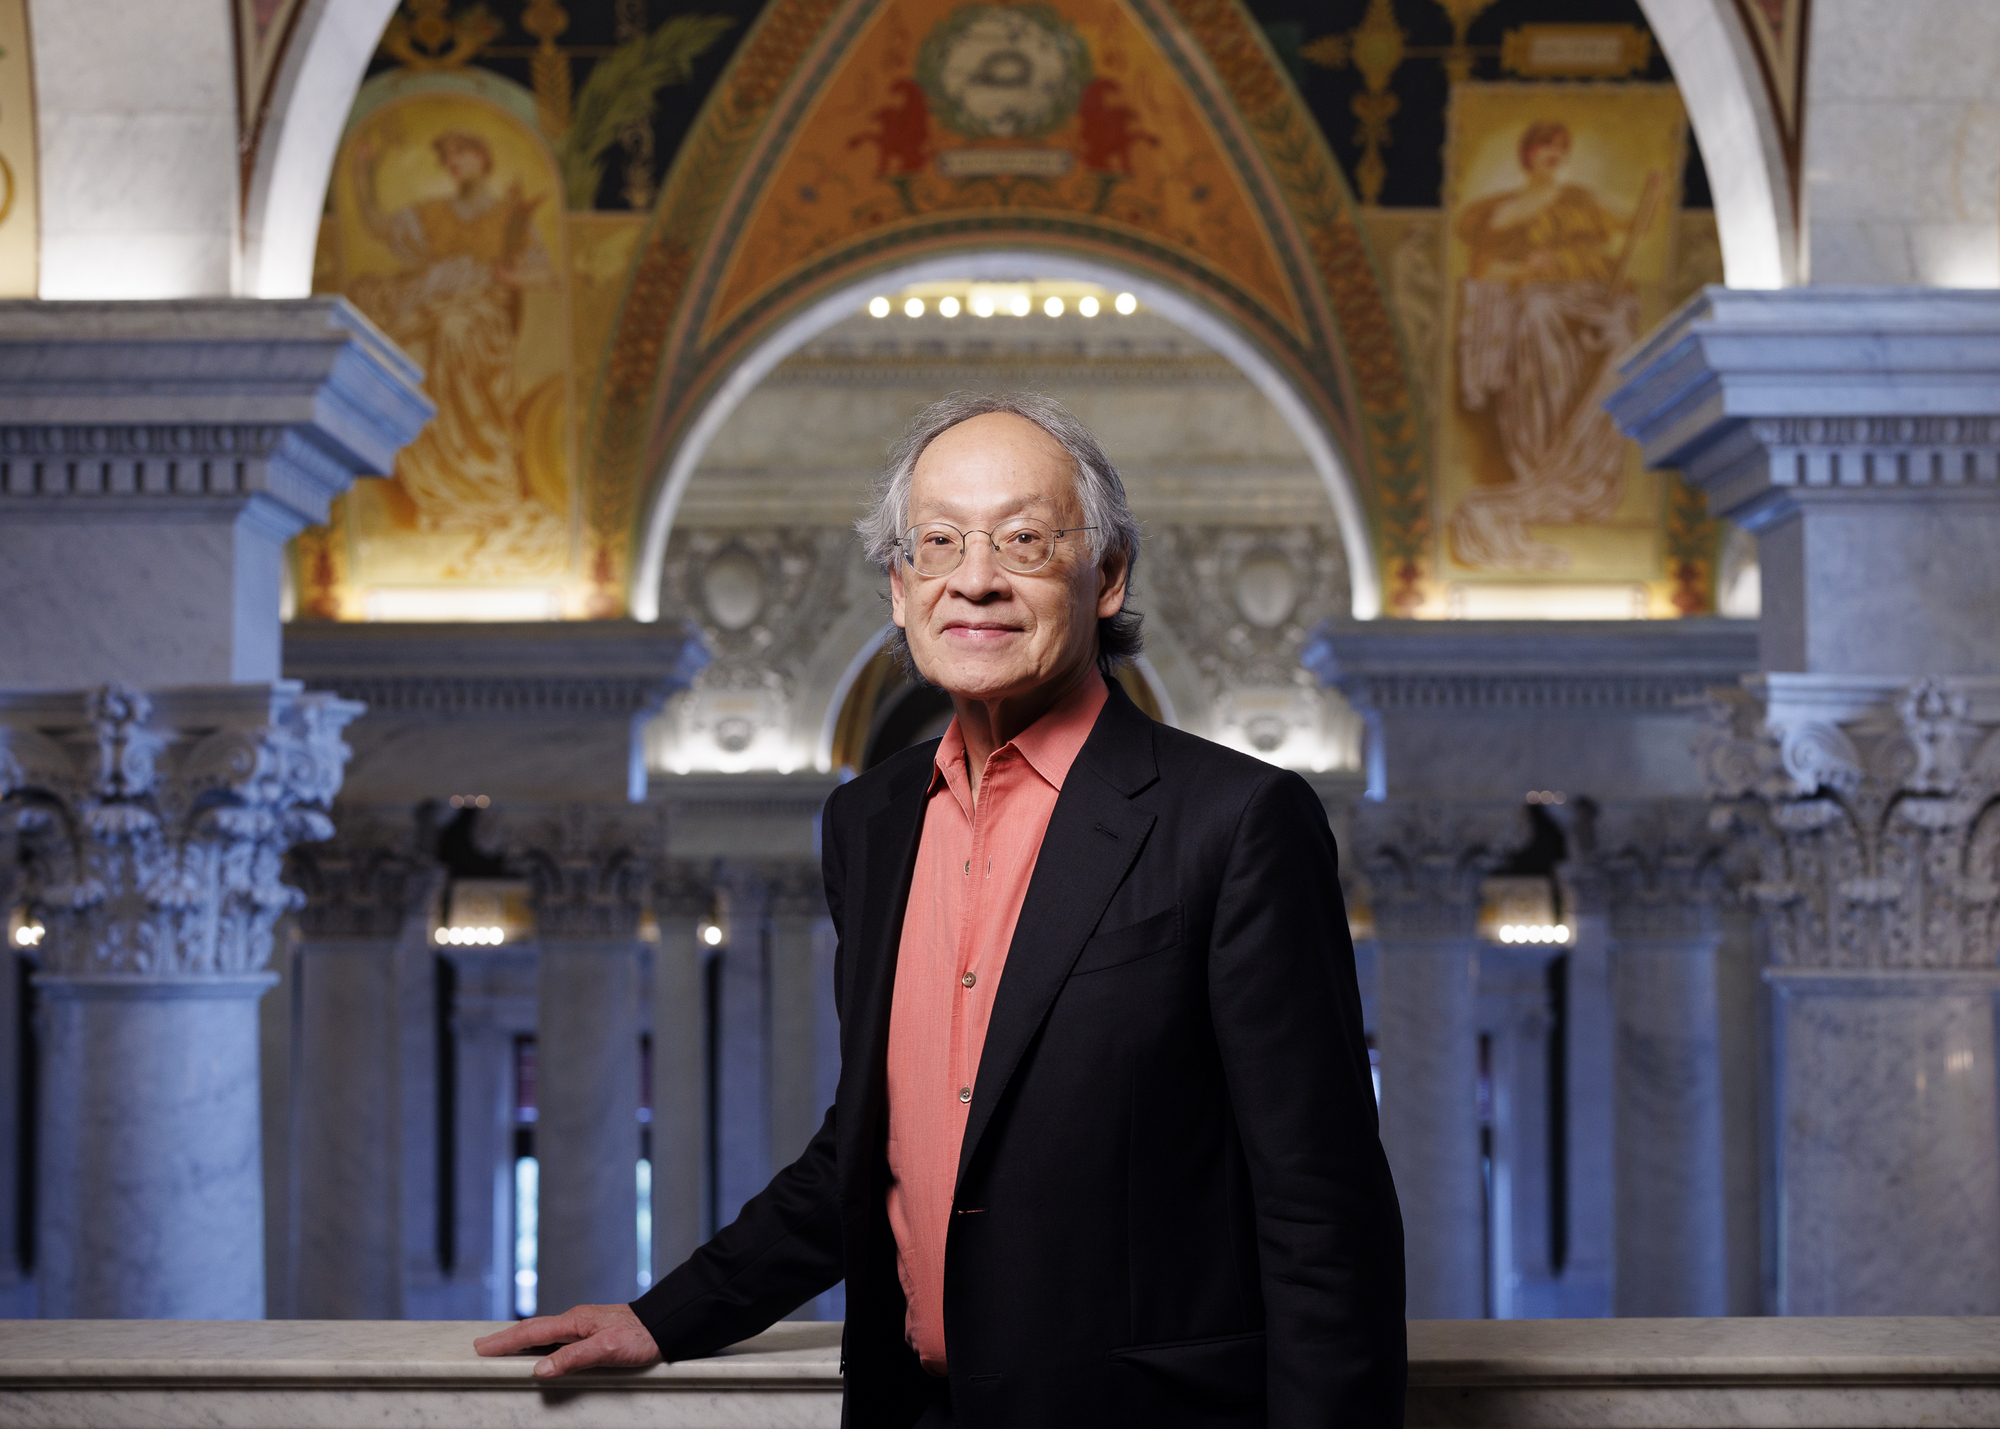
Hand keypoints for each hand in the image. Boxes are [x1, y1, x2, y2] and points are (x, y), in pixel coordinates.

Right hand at [473, 1302, 661, 1378]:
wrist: (666, 1325)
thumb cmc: (641, 1336)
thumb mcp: (608, 1350)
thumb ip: (573, 1358)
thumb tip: (539, 1369)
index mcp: (575, 1321)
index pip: (532, 1332)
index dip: (505, 1341)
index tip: (481, 1347)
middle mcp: (576, 1321)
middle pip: (533, 1330)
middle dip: (506, 1338)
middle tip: (481, 1346)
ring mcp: (583, 1326)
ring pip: (544, 1333)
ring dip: (521, 1340)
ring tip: (501, 1347)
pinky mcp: (592, 1333)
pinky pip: (557, 1338)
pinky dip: (539, 1343)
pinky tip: (538, 1351)